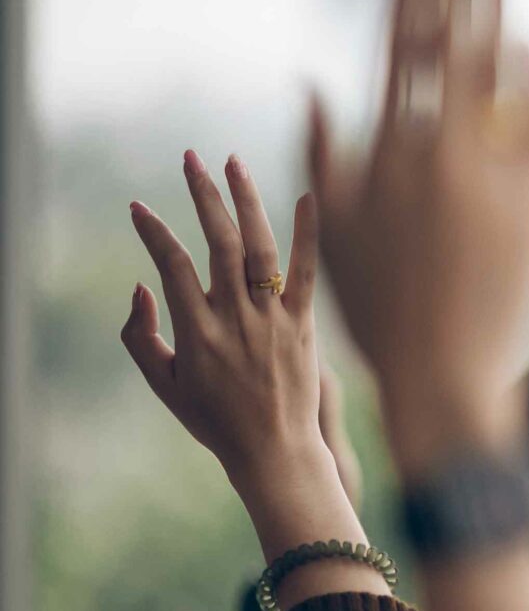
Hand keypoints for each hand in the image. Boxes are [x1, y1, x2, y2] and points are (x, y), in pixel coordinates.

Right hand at [124, 152, 366, 562]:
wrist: (275, 452)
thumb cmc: (214, 420)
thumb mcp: (164, 384)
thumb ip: (140, 335)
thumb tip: (140, 285)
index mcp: (196, 331)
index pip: (172, 265)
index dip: (155, 231)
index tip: (139, 206)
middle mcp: (235, 318)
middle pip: (218, 242)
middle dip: (202, 194)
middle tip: (189, 158)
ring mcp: (273, 319)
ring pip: (260, 247)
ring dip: (246, 200)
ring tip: (232, 163)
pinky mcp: (304, 325)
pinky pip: (306, 273)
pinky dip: (307, 233)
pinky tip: (307, 197)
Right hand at [310, 0, 528, 476]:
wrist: (446, 367)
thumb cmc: (378, 304)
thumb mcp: (334, 223)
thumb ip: (326, 148)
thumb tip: (316, 81)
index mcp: (386, 150)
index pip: (397, 43)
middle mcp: (439, 148)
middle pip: (450, 36)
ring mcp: (492, 168)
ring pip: (497, 68)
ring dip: (496, 6)